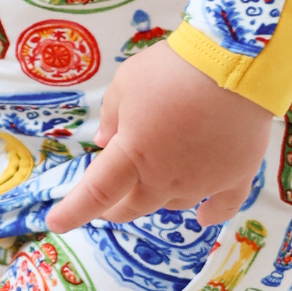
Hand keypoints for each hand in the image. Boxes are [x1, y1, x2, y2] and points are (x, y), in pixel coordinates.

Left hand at [45, 40, 271, 234]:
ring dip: (158, 199)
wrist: (235, 67)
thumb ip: (112, 117)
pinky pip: (224, 205)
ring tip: (152, 188)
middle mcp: (166, 177)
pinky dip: (213, 214)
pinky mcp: (236, 176)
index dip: (74, 210)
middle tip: (107, 208)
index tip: (55, 223)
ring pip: (174, 203)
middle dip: (115, 210)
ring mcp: (203, 181)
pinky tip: (204, 218)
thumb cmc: (171, 71)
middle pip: (135, 206)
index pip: (96, 192)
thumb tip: (104, 142)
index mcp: (132, 155)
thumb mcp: (126, 85)